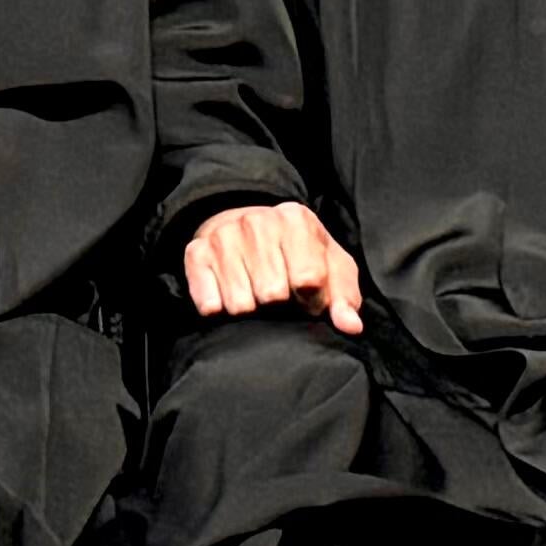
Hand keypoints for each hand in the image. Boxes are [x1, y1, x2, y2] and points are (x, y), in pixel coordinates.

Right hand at [181, 203, 366, 331]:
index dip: (312, 299)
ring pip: (240, 304)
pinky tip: (230, 295)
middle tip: (281, 297)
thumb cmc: (297, 253)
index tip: (309, 297)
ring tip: (256, 294)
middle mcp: (256, 222)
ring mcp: (223, 236)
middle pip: (272, 294)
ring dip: (251, 309)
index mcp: (295, 219)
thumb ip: (345, 297)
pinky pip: (209, 304)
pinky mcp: (196, 254)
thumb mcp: (330, 266)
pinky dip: (220, 309)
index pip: (308, 278)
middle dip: (280, 305)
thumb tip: (350, 326)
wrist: (246, 226)